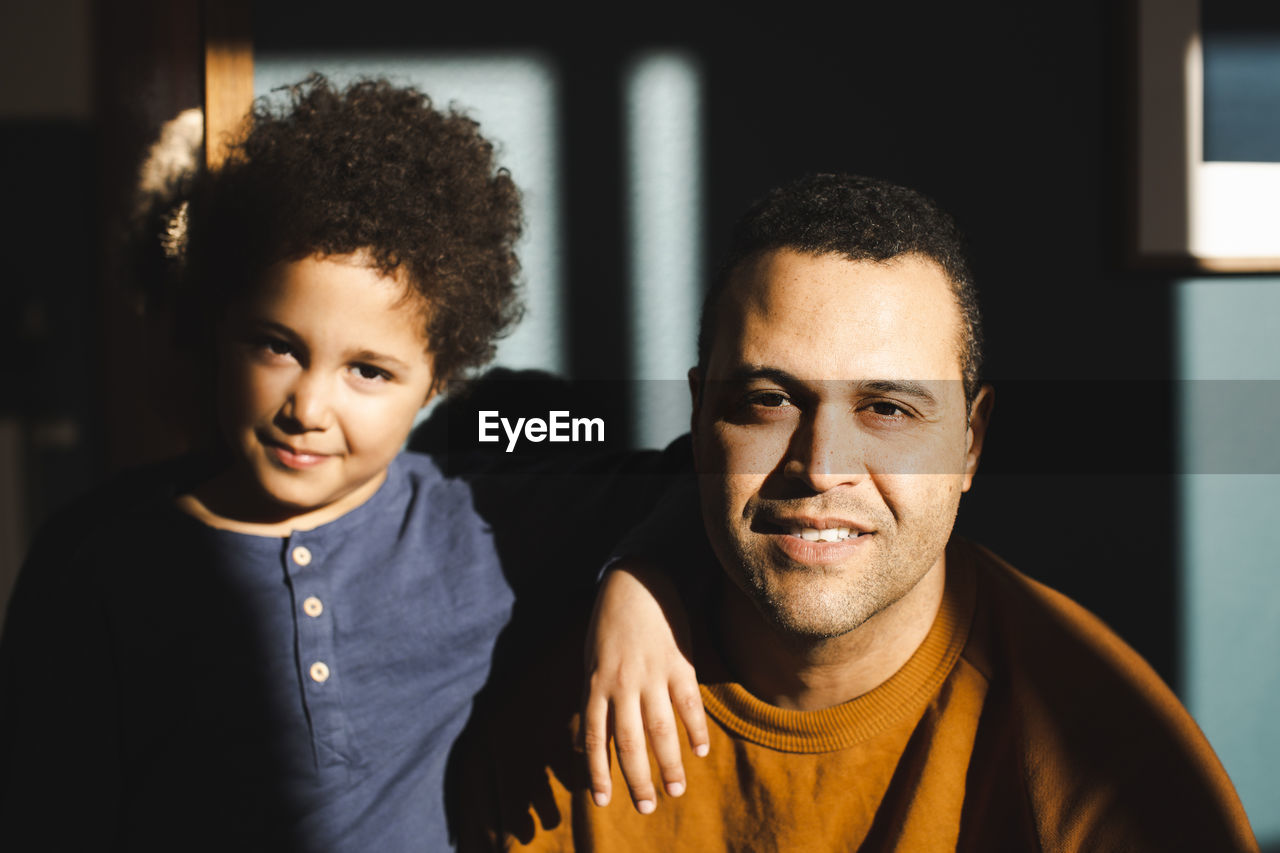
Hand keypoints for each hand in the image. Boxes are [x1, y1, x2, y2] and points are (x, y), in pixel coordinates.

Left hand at [581, 562, 708, 813]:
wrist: (637, 579)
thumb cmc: (608, 624)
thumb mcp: (588, 661)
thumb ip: (587, 704)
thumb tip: (578, 746)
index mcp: (595, 684)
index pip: (593, 738)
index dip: (597, 772)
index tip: (602, 801)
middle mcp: (622, 684)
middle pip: (628, 742)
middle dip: (637, 779)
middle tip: (646, 807)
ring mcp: (652, 674)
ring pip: (660, 730)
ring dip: (669, 764)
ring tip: (675, 791)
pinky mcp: (679, 663)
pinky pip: (689, 704)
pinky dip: (696, 729)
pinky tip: (700, 751)